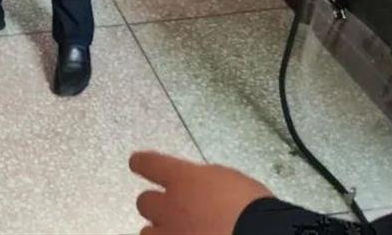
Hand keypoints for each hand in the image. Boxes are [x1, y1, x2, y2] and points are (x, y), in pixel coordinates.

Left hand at [129, 151, 272, 234]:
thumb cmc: (255, 209)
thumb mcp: (230, 181)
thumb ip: (206, 183)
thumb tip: (201, 190)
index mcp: (183, 179)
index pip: (148, 164)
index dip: (142, 163)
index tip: (137, 163)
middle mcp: (169, 205)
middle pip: (144, 202)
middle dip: (157, 207)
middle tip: (174, 212)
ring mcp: (170, 234)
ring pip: (147, 233)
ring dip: (161, 233)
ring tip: (179, 234)